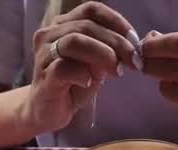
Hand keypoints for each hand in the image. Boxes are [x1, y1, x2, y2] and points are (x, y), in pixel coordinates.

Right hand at [23, 2, 141, 132]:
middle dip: (117, 43)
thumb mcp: (96, 64)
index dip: (116, 21)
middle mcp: (49, 34)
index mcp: (63, 25)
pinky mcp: (43, 77)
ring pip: (74, 41)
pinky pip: (63, 68)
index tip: (134, 40)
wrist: (48, 112)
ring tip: (116, 72)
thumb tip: (130, 47)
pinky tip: (90, 83)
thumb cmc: (73, 84)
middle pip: (87, 26)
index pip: (91, 10)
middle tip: (133, 61)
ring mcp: (43, 55)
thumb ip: (109, 51)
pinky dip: (82, 74)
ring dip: (103, 54)